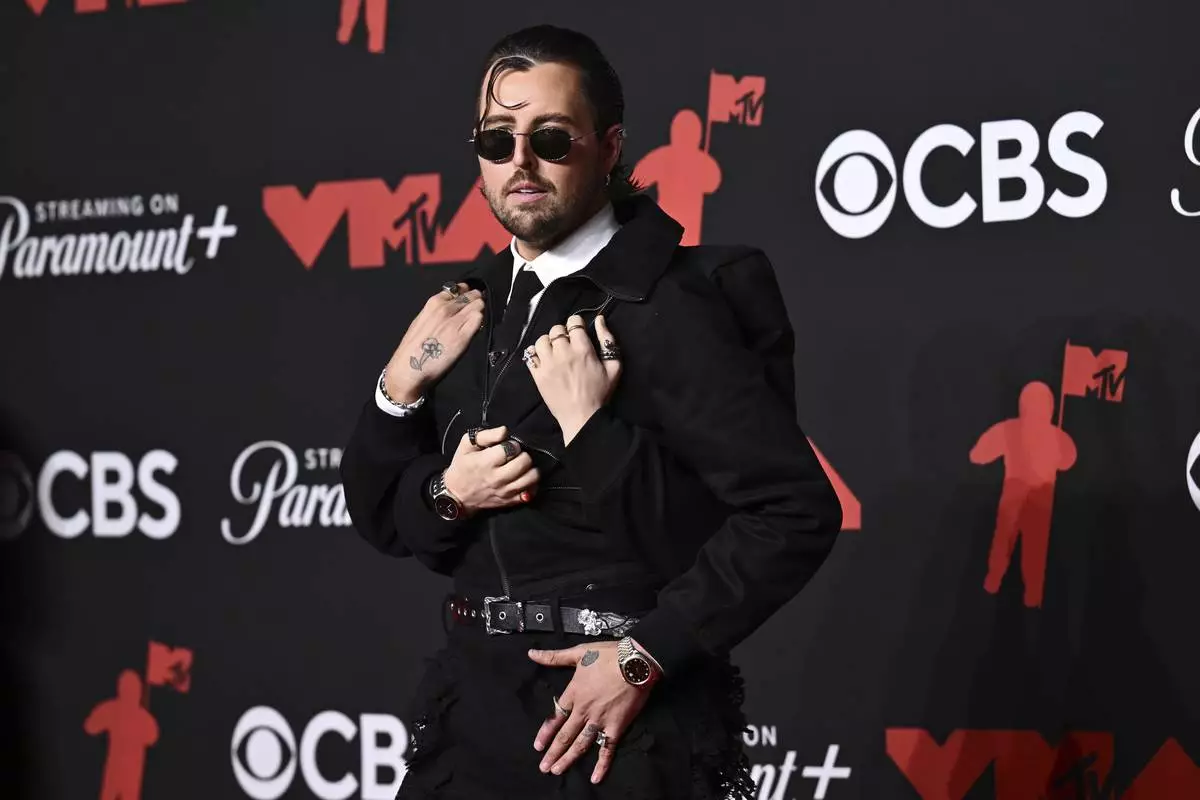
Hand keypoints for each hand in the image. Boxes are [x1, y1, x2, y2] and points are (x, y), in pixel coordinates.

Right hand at [383, 282, 483, 401]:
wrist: (409, 368)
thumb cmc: (412, 348)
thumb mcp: (421, 322)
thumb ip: (436, 312)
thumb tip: (451, 309)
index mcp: (433, 303)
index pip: (457, 289)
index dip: (465, 293)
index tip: (467, 298)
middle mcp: (445, 309)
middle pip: (470, 295)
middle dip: (475, 299)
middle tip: (478, 305)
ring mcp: (455, 321)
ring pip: (478, 305)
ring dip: (479, 309)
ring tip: (477, 317)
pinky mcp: (463, 336)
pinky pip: (478, 320)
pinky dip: (480, 321)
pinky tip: (477, 327)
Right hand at [443, 425, 538, 515]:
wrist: (457, 495)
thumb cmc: (462, 466)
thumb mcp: (467, 445)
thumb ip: (486, 435)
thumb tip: (505, 431)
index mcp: (486, 462)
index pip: (511, 448)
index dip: (512, 444)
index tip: (507, 446)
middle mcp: (498, 478)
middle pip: (525, 462)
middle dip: (522, 455)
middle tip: (515, 456)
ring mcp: (506, 491)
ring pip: (532, 477)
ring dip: (529, 469)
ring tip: (521, 467)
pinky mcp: (510, 501)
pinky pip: (530, 492)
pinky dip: (531, 484)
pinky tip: (523, 478)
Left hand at [525, 314, 621, 444]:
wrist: (582, 417)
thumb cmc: (600, 393)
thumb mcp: (614, 367)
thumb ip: (608, 341)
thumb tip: (600, 320)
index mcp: (582, 349)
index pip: (573, 322)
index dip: (577, 324)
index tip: (579, 331)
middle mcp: (563, 353)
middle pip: (556, 330)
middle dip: (562, 333)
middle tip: (567, 344)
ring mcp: (548, 364)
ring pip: (541, 340)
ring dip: (548, 342)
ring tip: (554, 351)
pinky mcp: (537, 375)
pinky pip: (530, 355)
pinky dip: (535, 353)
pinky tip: (543, 359)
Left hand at [527, 641, 657, 783]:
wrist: (636, 662)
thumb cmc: (608, 655)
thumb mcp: (578, 652)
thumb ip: (554, 657)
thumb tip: (532, 654)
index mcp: (574, 693)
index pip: (556, 716)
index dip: (546, 732)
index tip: (538, 746)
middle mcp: (584, 710)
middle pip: (565, 735)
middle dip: (553, 752)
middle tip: (544, 767)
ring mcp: (600, 720)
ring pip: (581, 744)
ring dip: (568, 759)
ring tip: (557, 770)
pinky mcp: (617, 726)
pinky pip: (608, 748)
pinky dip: (602, 764)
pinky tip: (596, 777)